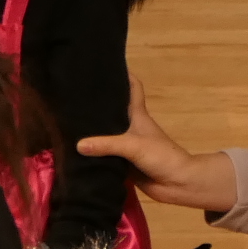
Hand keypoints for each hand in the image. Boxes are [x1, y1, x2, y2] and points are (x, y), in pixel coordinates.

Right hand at [74, 73, 238, 215]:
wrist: (177, 184)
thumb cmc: (161, 155)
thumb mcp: (133, 145)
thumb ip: (106, 145)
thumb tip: (78, 144)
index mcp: (138, 115)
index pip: (133, 88)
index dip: (124, 74)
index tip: (107, 64)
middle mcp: (131, 127)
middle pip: (114, 109)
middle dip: (99, 102)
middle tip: (76, 92)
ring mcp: (127, 145)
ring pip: (107, 133)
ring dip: (93, 129)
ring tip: (70, 119)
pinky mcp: (123, 163)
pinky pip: (105, 155)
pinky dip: (94, 153)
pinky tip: (77, 151)